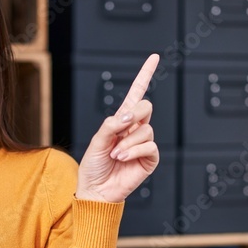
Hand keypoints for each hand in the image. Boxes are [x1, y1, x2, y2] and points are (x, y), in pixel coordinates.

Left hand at [76, 54, 160, 202]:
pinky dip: (134, 151)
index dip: (145, 76)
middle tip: (122, 126)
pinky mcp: (149, 159)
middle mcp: (134, 130)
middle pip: (146, 107)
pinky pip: (149, 146)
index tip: (154, 58)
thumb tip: (128, 115)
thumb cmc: (93, 166)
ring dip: (128, 142)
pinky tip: (123, 158)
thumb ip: (111, 125)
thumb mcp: (96, 141)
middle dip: (136, 113)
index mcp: (121, 121)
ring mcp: (143, 144)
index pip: (135, 94)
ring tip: (115, 154)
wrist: (96, 190)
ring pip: (146, 129)